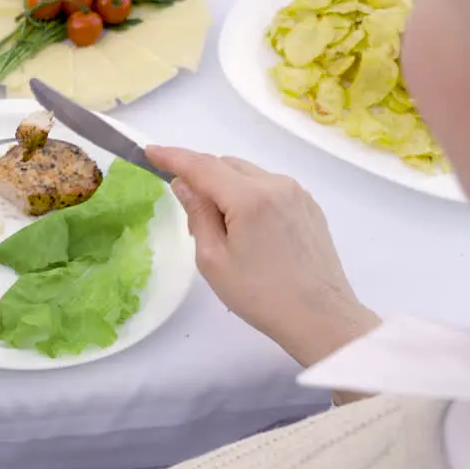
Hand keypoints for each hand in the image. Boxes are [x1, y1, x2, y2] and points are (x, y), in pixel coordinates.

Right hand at [147, 146, 379, 367]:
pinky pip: (269, 188)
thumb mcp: (214, 259)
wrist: (320, 316)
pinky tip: (252, 234)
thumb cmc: (260, 295)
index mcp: (250, 197)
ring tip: (225, 232)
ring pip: (248, 175)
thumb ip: (197, 214)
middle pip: (226, 165)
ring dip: (226, 189)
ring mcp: (297, 193)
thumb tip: (185, 183)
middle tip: (192, 218)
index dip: (173, 157)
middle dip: (202, 179)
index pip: (202, 166)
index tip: (150, 151)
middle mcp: (276, 184)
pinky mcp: (309, 206)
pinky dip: (249, 197)